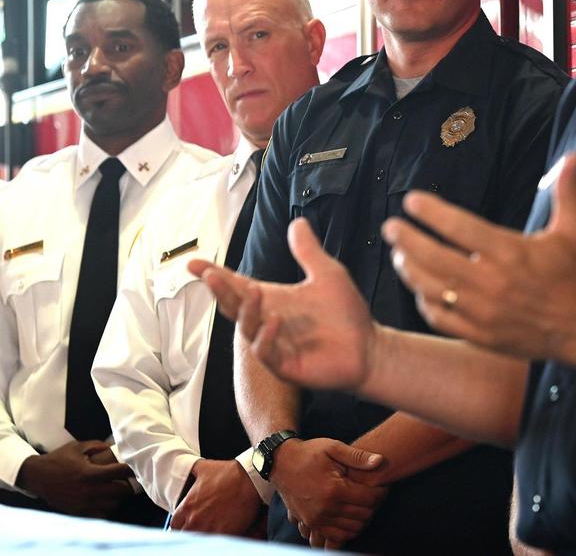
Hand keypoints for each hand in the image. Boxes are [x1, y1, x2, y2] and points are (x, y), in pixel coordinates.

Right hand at [15, 440, 132, 517]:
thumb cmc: (59, 459)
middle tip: (130, 479)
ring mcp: (82, 502)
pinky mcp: (78, 511)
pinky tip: (107, 500)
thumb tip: (115, 446)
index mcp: (88, 472)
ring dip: (119, 497)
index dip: (129, 469)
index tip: (134, 465)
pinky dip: (107, 509)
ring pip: (112, 505)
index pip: (118, 472)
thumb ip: (98, 445)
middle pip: (120, 491)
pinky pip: (100, 515)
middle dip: (128, 484)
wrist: (37, 476)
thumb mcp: (77, 447)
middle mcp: (87, 490)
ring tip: (119, 490)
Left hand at [170, 458, 261, 534]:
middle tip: (201, 523)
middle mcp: (196, 520)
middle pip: (185, 534)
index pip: (175, 524)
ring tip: (212, 526)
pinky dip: (217, 536)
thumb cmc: (230, 473)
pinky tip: (222, 528)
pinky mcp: (225, 533)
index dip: (181, 522)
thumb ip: (191, 471)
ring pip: (198, 538)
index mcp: (188, 506)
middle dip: (191, 529)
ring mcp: (210, 528)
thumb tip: (185, 470)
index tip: (187, 520)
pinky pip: (214, 541)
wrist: (252, 479)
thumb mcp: (205, 467)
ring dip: (203, 533)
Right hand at [189, 221, 376, 390]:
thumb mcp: (327, 275)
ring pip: (247, 329)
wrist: (370, 347)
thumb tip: (297, 221)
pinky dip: (266, 338)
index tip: (193, 262)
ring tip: (252, 292)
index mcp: (273, 300)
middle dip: (220, 290)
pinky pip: (266, 353)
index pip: (238, 286)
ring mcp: (274, 345)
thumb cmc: (346, 314)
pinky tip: (274, 322)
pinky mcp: (285, 366)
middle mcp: (267, 321)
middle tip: (210, 275)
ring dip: (247, 311)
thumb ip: (308, 251)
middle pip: (234, 306)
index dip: (216, 276)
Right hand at [270, 437, 386, 548]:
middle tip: (375, 495)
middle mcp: (325, 508)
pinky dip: (348, 529)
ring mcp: (317, 519)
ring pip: (352, 528)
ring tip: (364, 504)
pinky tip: (351, 516)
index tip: (383, 486)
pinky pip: (336, 535)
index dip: (381, 493)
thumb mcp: (334, 448)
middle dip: (374, 505)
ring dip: (363, 518)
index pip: (369, 499)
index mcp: (334, 489)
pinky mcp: (311, 523)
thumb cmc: (309, 453)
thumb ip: (358, 456)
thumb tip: (380, 461)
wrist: (281, 463)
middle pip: (363, 515)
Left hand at [382, 154, 575, 371]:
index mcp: (512, 252)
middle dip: (407, 240)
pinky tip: (420, 288)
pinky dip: (425, 301)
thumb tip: (572, 154)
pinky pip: (441, 318)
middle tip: (391, 226)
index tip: (411, 200)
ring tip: (399, 254)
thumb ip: (567, 191)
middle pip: (435, 258)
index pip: (461, 227)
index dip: (432, 212)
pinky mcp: (482, 335)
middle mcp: (493, 282)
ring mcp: (484, 312)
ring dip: (410, 269)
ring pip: (432, 289)